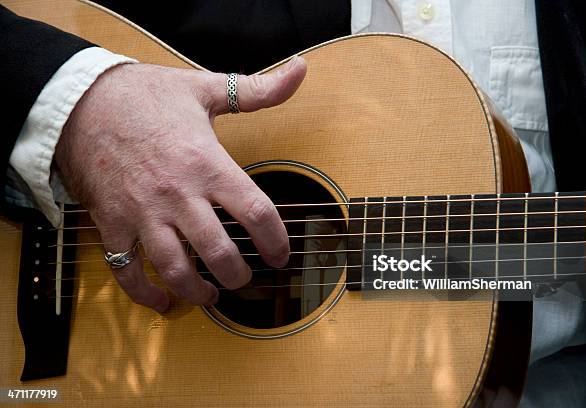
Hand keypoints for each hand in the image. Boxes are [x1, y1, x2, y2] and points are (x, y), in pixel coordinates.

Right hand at [55, 57, 306, 312]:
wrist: (82, 100)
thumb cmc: (146, 95)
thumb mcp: (205, 88)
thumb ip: (257, 89)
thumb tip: (299, 70)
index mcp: (207, 164)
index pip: (256, 212)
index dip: (277, 241)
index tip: (282, 255)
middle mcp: (178, 195)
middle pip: (219, 252)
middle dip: (239, 275)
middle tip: (247, 279)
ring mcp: (142, 213)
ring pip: (175, 269)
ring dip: (198, 291)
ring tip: (212, 295)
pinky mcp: (112, 223)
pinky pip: (127, 270)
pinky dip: (145, 294)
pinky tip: (163, 302)